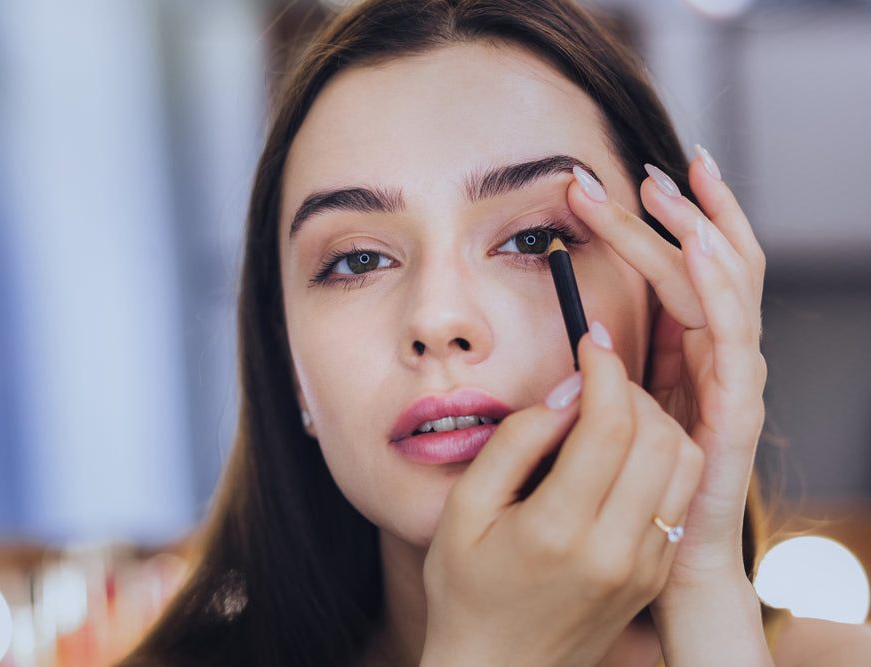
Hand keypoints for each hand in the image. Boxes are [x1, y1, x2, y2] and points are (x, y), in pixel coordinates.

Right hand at [421, 332, 702, 666]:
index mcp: (558, 530)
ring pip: (685, 463)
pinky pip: (680, 496)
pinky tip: (623, 452)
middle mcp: (614, 549)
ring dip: (655, 421)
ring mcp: (643, 566)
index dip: (607, 369)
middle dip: (632, 389)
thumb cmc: (467, 590)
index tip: (592, 342)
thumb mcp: (464, 509)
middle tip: (596, 379)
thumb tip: (566, 395)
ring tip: (611, 414)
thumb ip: (515, 443)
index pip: (612, 425)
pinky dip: (662, 457)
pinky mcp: (655, 574)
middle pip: (660, 437)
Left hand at [567, 149, 766, 593]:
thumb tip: (589, 317)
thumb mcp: (620, 406)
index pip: (686, 267)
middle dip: (683, 212)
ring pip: (726, 288)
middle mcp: (719, 355)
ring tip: (672, 187)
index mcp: (691, 350)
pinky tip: (699, 248)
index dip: (665, 221)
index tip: (629, 177)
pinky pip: (732, 339)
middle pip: (709, 265)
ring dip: (699, 231)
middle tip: (646, 168)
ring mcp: (734, 380)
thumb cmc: (635, 482)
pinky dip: (717, 289)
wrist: (664, 561)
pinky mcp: (735, 411)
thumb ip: (618, 363)